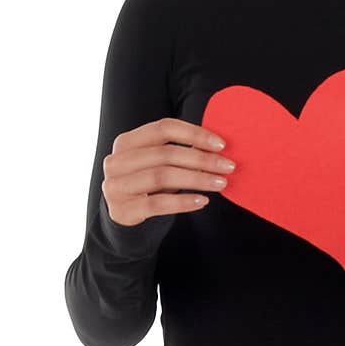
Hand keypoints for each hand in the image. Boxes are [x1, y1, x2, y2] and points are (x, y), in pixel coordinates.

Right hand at [102, 118, 236, 225]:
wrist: (123, 217)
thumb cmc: (147, 184)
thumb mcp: (157, 163)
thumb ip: (178, 150)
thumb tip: (217, 146)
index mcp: (127, 141)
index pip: (164, 128)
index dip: (195, 133)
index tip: (221, 144)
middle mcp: (116, 161)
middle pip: (166, 154)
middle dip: (202, 159)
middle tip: (228, 166)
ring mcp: (116, 186)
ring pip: (162, 176)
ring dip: (197, 179)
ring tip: (220, 183)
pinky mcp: (122, 210)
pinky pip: (158, 204)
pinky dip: (183, 202)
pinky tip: (203, 201)